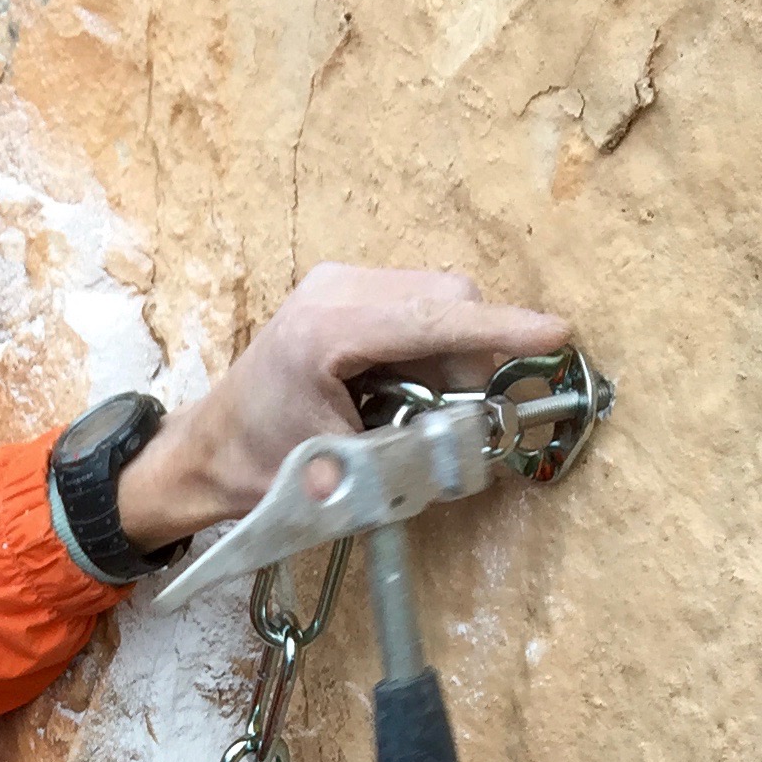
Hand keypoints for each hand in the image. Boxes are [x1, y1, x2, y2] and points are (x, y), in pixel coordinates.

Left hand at [117, 266, 566, 543]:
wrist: (206, 454)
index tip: (555, 335)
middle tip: (460, 420)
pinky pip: (418, 311)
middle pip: (446, 299)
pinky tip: (402, 393)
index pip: (434, 319)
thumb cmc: (257, 471)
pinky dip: (431, 352)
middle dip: (473, 357)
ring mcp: (340, 284)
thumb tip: (472, 446)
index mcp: (326, 331)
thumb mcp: (339, 477)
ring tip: (416, 413)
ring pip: (438, 303)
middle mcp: (335, 289)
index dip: (500, 332)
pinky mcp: (347, 293)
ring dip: (451, 358)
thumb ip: (409, 456)